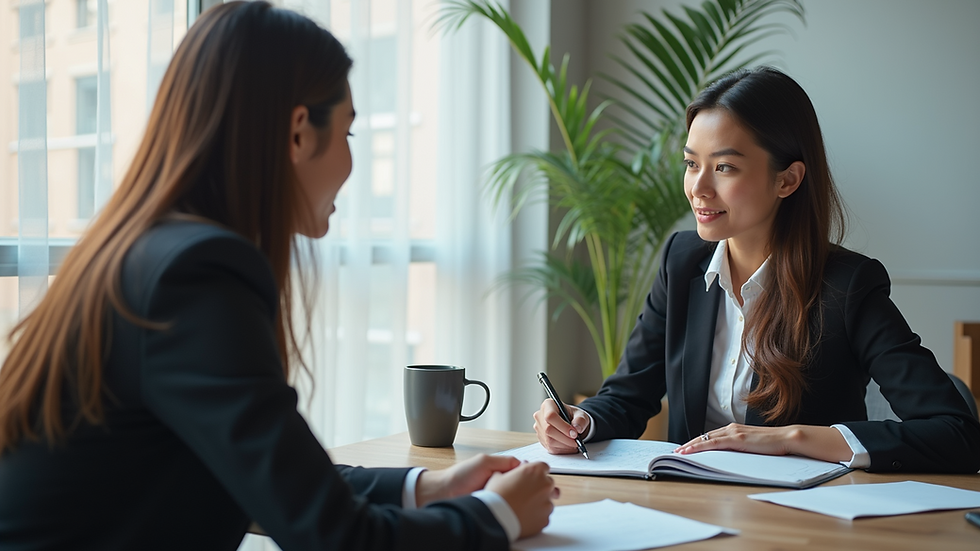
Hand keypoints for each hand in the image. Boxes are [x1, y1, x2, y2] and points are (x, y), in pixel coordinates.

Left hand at [415, 453, 520, 505]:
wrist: (445, 492)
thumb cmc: (460, 475)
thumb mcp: (484, 461)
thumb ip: (505, 461)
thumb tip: (524, 464)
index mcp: (500, 470)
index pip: (523, 472)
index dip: (529, 474)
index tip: (535, 477)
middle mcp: (501, 483)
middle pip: (522, 485)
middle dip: (524, 487)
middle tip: (523, 489)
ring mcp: (498, 496)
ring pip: (516, 497)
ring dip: (516, 497)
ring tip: (513, 497)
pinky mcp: (494, 508)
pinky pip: (506, 508)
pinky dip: (508, 507)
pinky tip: (508, 506)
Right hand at [486, 461, 556, 537]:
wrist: (495, 518)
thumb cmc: (496, 496)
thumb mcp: (499, 475)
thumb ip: (512, 471)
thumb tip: (515, 473)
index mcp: (535, 471)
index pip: (543, 467)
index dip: (535, 472)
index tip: (530, 477)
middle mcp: (545, 485)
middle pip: (547, 483)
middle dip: (539, 487)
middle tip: (525, 493)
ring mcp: (547, 503)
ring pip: (547, 501)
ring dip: (539, 502)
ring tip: (522, 506)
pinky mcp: (545, 519)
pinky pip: (544, 516)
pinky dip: (537, 516)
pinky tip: (524, 516)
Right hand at [533, 399, 590, 454]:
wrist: (571, 423)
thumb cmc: (574, 416)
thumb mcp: (581, 415)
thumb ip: (580, 420)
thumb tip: (577, 428)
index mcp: (548, 405)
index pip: (550, 416)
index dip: (562, 426)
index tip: (574, 433)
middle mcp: (540, 416)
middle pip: (548, 430)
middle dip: (565, 438)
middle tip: (577, 442)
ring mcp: (539, 428)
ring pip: (549, 441)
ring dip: (564, 445)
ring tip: (575, 444)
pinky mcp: (541, 439)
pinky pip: (550, 447)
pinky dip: (562, 449)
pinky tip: (569, 446)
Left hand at [674, 423, 852, 462]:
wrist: (788, 438)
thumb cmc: (773, 445)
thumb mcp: (752, 447)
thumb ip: (741, 448)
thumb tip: (731, 457)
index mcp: (734, 430)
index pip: (711, 437)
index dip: (697, 443)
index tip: (685, 449)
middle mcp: (731, 429)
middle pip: (704, 437)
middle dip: (689, 444)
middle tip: (676, 452)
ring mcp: (733, 432)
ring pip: (705, 439)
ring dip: (691, 446)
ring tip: (679, 453)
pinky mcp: (737, 438)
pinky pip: (713, 443)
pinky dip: (700, 446)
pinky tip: (691, 450)